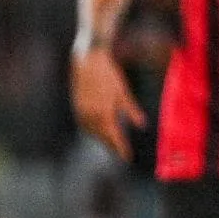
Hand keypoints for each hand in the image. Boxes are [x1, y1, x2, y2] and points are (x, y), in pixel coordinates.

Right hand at [71, 46, 144, 161]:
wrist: (88, 60)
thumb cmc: (108, 73)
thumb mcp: (123, 91)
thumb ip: (132, 110)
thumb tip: (142, 125)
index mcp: (104, 112)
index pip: (114, 136)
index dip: (121, 148)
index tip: (128, 158)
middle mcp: (90, 115)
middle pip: (102, 136)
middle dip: (111, 145)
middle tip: (121, 152)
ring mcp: (81, 111)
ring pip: (91, 132)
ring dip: (101, 139)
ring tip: (111, 143)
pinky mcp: (76, 106)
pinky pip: (84, 125)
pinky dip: (92, 130)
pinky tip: (98, 130)